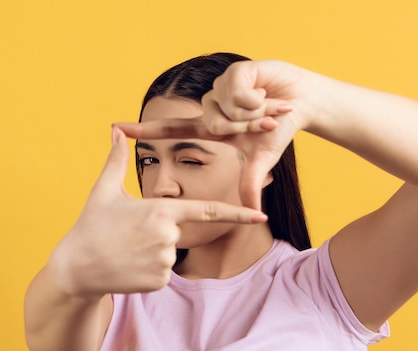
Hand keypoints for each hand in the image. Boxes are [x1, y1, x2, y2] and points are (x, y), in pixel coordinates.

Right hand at [51, 127, 266, 295]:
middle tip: (128, 235)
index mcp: (161, 210)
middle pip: (178, 231)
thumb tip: (115, 131)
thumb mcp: (104, 190)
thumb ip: (117, 160)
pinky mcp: (159, 282)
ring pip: (170, 252)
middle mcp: (168, 236)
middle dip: (158, 231)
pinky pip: (163, 272)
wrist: (75, 269)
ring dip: (152, 250)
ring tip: (125, 250)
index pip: (208, 210)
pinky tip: (128, 266)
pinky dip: (148, 269)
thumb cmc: (90, 226)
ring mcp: (164, 261)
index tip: (261, 215)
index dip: (238, 213)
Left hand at [116, 60, 312, 209]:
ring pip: (226, 109)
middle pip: (213, 124)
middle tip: (263, 123)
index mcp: (210, 125)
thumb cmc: (278, 129)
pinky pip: (239, 93)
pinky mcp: (236, 71)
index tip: (115, 128)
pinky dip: (258, 99)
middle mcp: (210, 105)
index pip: (171, 130)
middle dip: (244, 128)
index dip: (145, 130)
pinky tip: (267, 93)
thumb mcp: (262, 159)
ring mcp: (221, 86)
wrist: (302, 102)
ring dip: (253, 114)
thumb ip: (252, 183)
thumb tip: (253, 212)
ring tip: (266, 106)